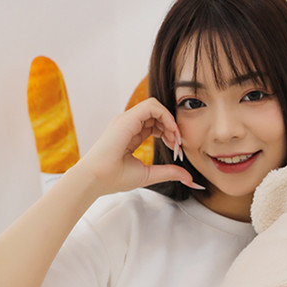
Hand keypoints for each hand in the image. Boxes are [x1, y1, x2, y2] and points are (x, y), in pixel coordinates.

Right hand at [77, 99, 201, 195]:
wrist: (96, 179)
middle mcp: (128, 124)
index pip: (154, 125)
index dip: (169, 133)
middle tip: (178, 145)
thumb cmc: (115, 178)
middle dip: (172, 127)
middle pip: (157, 114)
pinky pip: (151, 106)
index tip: (176, 149)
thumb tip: (189, 179)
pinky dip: (166, 116)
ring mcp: (127, 120)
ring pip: (155, 106)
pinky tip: (171, 132)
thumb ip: (169, 172)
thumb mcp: (149, 174)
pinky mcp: (127, 119)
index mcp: (130, 134)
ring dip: (171, 121)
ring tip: (175, 140)